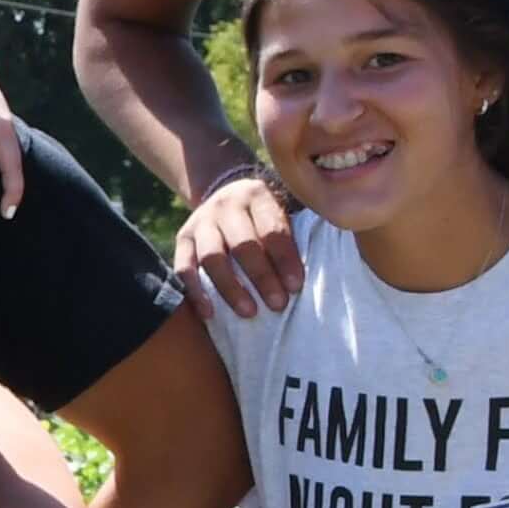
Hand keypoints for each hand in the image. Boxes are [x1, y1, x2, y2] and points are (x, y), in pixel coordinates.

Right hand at [169, 166, 301, 318]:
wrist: (224, 195)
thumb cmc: (265, 215)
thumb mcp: (282, 209)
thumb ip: (297, 232)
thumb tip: (326, 269)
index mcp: (257, 194)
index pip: (272, 229)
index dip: (285, 260)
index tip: (295, 287)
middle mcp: (226, 205)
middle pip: (243, 244)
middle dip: (262, 277)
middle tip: (278, 304)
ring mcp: (201, 221)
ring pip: (212, 257)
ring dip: (231, 288)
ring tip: (249, 312)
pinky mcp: (182, 239)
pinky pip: (184, 267)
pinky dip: (196, 291)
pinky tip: (210, 313)